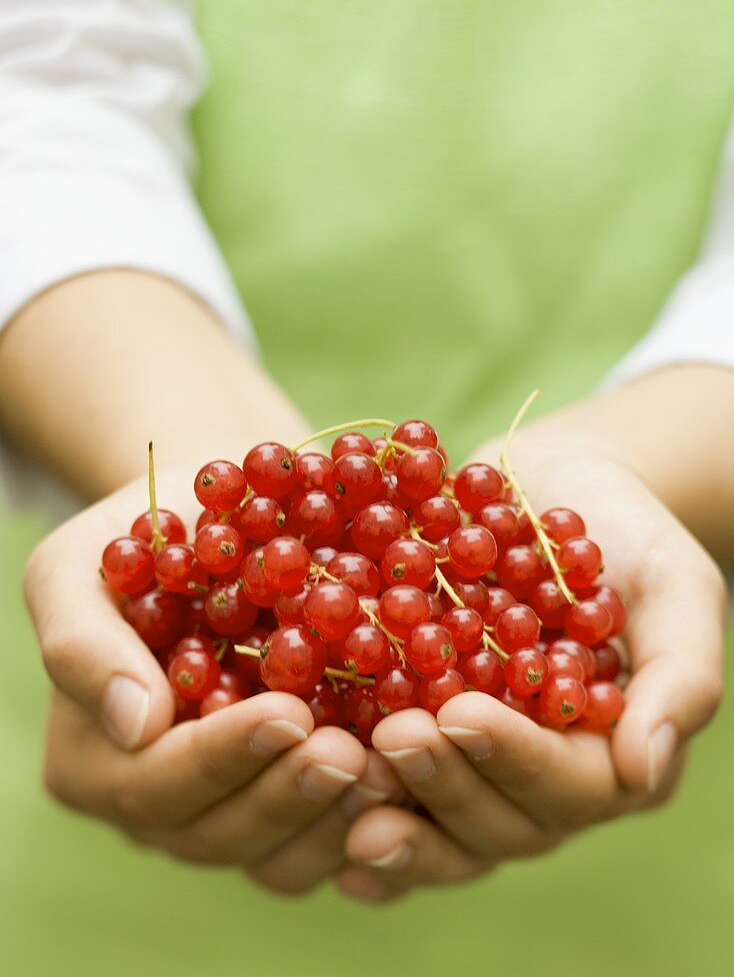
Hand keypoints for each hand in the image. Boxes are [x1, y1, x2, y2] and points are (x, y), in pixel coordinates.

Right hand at [25, 467, 401, 894]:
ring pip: (278, 857)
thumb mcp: (77, 564)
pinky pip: (324, 841)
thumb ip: (82, 640)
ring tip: (392, 768)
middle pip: (218, 834)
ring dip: (338, 820)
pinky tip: (411, 775)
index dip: (223, 756)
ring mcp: (224, 812)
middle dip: (289, 795)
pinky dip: (371, 819)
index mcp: (93, 760)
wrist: (221, 526)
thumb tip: (135, 724)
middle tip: (355, 755)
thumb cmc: (144, 535)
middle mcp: (155, 805)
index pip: (155, 781)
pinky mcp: (287, 805)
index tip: (290, 711)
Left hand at [337, 432, 724, 901]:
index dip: (512, 759)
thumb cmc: (627, 535)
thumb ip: (679, 678)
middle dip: (440, 782)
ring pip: (433, 818)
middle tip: (389, 735)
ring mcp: (473, 762)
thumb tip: (644, 769)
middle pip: (492, 822)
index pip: (566, 788)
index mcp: (605, 758)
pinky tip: (302, 787)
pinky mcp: (420, 729)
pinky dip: (346, 800)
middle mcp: (536, 778)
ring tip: (332, 771)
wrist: (551, 491)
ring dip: (385, 804)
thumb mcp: (676, 589)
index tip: (459, 714)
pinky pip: (387, 786)